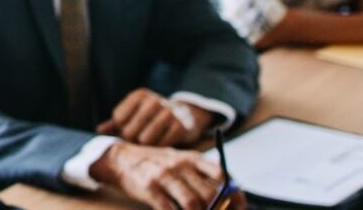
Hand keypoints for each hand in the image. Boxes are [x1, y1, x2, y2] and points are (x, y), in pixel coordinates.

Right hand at [91, 140, 223, 209]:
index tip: (239, 207)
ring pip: (192, 204)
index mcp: (193, 158)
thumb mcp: (181, 161)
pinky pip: (169, 209)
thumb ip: (202, 174)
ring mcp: (165, 176)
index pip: (222, 176)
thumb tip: (230, 195)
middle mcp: (181, 164)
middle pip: (209, 193)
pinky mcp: (150, 187)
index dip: (234, 194)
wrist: (122, 159)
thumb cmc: (157, 164)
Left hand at [96, 88, 204, 146]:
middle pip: (129, 131)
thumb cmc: (151, 117)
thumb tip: (98, 130)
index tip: (128, 128)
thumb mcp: (133, 115)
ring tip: (149, 141)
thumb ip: (114, 123)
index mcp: (139, 95)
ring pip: (145, 140)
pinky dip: (159, 148)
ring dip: (145, 146)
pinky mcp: (181, 126)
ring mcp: (169, 112)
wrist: (184, 115)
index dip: (121, 128)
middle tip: (139, 138)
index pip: (118, 118)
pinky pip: (161, 145)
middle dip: (132, 139)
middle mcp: (154, 100)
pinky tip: (161, 143)